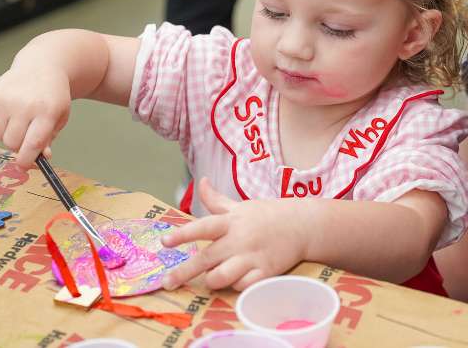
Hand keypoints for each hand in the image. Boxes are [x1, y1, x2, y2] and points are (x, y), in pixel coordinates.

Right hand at [0, 65, 69, 166]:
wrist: (41, 66)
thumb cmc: (52, 96)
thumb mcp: (60, 116)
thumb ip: (49, 138)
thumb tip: (40, 157)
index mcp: (47, 111)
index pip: (33, 143)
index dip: (26, 160)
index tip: (24, 165)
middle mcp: (25, 105)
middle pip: (11, 142)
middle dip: (17, 145)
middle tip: (25, 135)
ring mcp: (7, 99)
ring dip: (7, 134)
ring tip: (19, 122)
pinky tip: (9, 112)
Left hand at [160, 178, 309, 290]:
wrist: (302, 225)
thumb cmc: (267, 216)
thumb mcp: (240, 206)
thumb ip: (216, 199)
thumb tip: (200, 181)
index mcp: (231, 222)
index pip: (203, 227)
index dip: (183, 234)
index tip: (164, 242)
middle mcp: (239, 240)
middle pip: (205, 259)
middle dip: (183, 272)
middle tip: (167, 282)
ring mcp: (252, 257)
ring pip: (221, 277)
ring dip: (212, 280)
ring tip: (211, 277)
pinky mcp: (265, 273)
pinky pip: (242, 287)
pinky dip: (235, 286)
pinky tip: (237, 280)